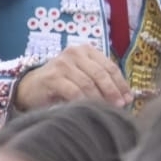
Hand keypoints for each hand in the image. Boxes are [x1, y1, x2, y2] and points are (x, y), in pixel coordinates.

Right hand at [14, 45, 130, 110]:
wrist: (31, 87)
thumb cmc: (62, 83)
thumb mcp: (83, 76)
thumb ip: (101, 81)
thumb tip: (127, 97)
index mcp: (85, 50)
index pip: (109, 66)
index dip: (121, 83)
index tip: (129, 98)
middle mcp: (74, 53)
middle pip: (101, 74)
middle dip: (113, 91)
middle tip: (120, 106)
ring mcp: (62, 64)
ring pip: (88, 83)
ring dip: (100, 99)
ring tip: (106, 110)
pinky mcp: (52, 77)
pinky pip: (74, 91)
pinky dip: (84, 101)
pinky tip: (88, 109)